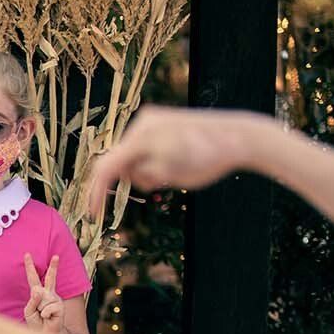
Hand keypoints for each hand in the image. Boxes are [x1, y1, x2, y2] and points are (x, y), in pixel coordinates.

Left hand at [23, 254, 66, 333]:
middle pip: (50, 278)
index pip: (33, 278)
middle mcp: (48, 294)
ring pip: (44, 298)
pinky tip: (48, 318)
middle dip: (53, 267)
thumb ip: (32, 301)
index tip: (27, 255)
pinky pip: (48, 308)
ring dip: (40, 309)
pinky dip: (45, 314)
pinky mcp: (60, 306)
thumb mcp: (29, 311)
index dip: (30, 267)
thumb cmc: (36, 322)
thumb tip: (38, 290)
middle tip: (56, 256)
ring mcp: (55, 299)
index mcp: (37, 294)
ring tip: (43, 316)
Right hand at [86, 106, 261, 211]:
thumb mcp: (168, 174)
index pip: (106, 168)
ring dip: (145, 169)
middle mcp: (141, 123)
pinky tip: (175, 159)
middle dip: (133, 178)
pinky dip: (151, 159)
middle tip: (162, 185)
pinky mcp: (161, 120)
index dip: (96, 193)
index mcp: (140, 137)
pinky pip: (143, 146)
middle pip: (119, 161)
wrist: (239, 136)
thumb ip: (140, 174)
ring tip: (174, 170)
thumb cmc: (206, 158)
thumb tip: (125, 171)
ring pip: (131, 155)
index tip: (94, 214)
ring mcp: (151, 119)